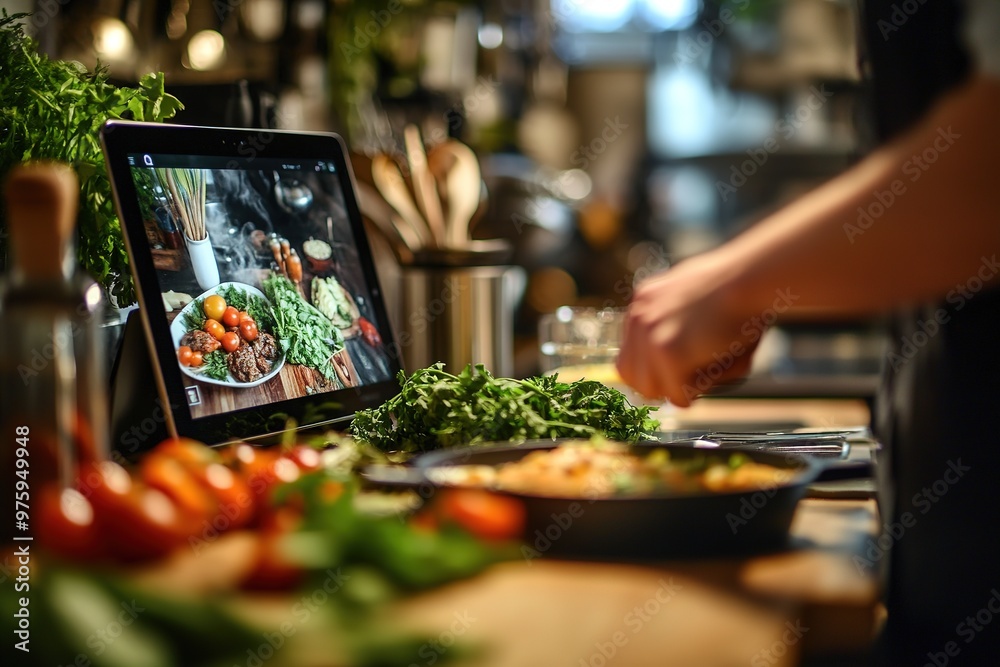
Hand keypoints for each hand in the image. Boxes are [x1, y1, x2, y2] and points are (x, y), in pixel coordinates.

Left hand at [616, 250, 762, 406]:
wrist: (752, 278)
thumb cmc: (740, 289)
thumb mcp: (698, 300)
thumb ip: (677, 327)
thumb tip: (672, 367)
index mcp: (644, 301)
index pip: (629, 355)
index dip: (654, 371)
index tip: (680, 372)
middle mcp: (639, 315)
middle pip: (631, 377)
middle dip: (662, 384)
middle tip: (697, 374)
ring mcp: (649, 333)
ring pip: (650, 390)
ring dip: (681, 387)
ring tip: (711, 364)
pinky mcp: (667, 351)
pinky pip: (677, 396)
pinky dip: (702, 389)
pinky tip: (719, 362)